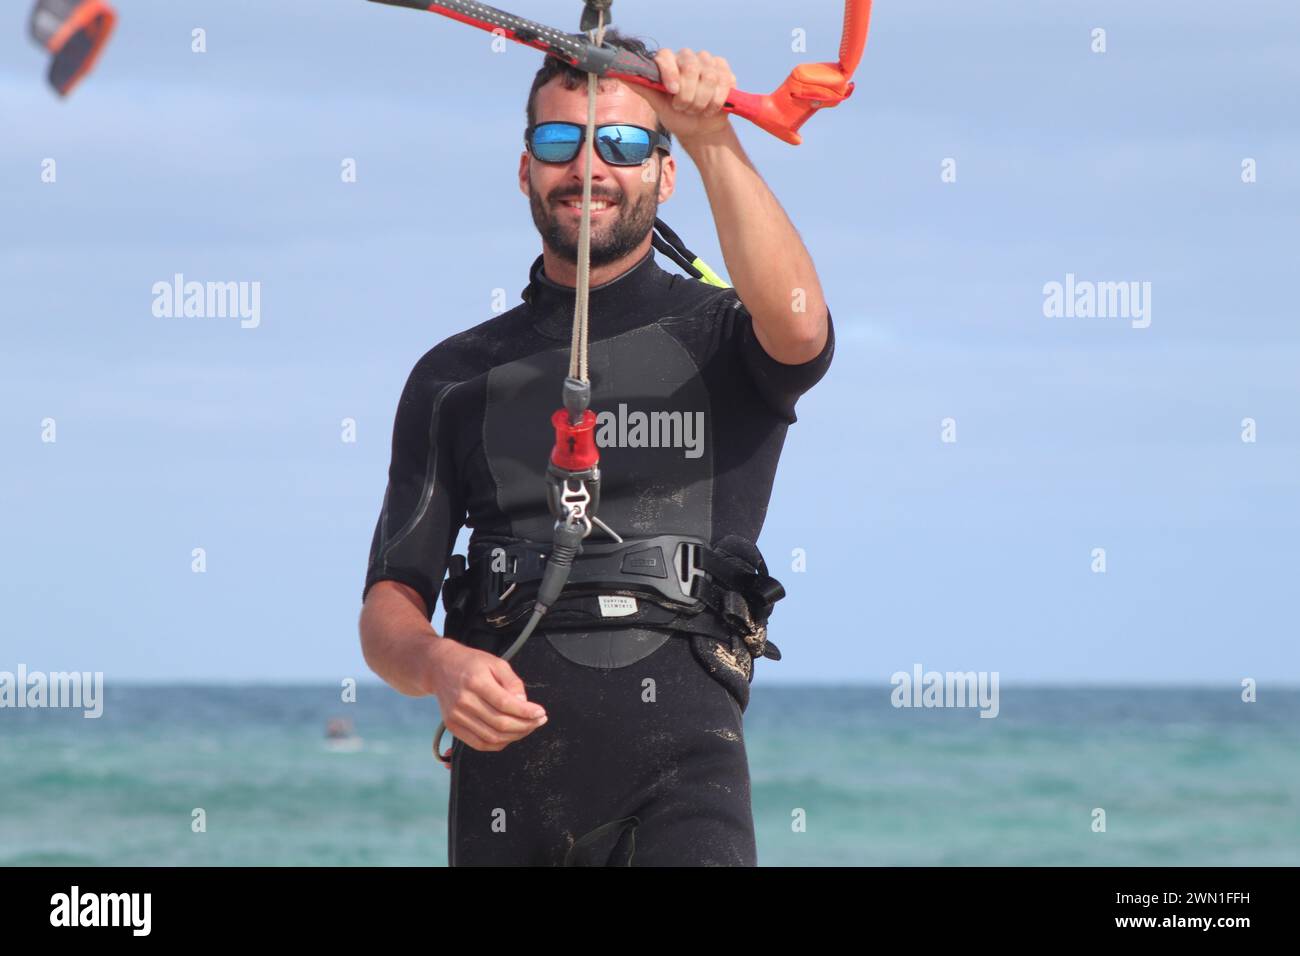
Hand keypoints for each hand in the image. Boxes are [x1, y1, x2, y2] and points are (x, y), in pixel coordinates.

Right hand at [427, 639, 547, 754]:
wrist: (440, 667)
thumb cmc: (470, 663)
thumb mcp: (496, 663)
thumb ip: (512, 683)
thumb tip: (523, 704)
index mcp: (476, 682)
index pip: (505, 704)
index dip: (526, 712)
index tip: (540, 713)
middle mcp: (464, 701)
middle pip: (500, 723)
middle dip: (525, 726)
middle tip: (538, 721)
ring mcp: (456, 716)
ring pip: (492, 737)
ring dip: (515, 736)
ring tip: (527, 728)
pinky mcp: (453, 727)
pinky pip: (479, 744)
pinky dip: (498, 744)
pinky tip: (509, 735)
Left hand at [627, 48, 735, 142]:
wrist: (700, 130)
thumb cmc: (677, 117)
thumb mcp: (658, 106)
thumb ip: (644, 88)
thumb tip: (619, 74)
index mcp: (669, 62)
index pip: (666, 56)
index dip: (670, 73)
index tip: (672, 92)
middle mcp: (687, 58)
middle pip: (690, 66)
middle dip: (688, 94)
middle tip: (685, 109)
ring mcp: (708, 62)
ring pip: (709, 76)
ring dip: (703, 101)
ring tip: (697, 110)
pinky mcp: (724, 71)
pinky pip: (725, 80)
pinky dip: (717, 100)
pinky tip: (712, 108)